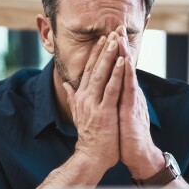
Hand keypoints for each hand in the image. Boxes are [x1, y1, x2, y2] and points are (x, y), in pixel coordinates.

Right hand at [63, 32, 124, 172]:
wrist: (91, 156)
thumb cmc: (89, 136)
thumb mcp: (77, 113)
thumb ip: (72, 97)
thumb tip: (67, 85)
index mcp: (80, 97)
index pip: (87, 70)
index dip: (94, 54)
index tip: (102, 39)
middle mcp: (85, 97)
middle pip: (94, 68)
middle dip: (103, 49)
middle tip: (111, 32)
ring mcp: (94, 104)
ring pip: (102, 74)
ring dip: (109, 56)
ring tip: (116, 40)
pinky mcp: (104, 111)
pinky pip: (112, 89)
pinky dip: (117, 74)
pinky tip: (122, 61)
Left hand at [115, 26, 163, 178]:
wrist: (138, 155)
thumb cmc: (125, 136)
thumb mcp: (115, 114)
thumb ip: (110, 100)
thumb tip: (102, 90)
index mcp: (123, 94)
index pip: (119, 69)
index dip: (114, 53)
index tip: (108, 35)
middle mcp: (130, 93)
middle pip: (125, 66)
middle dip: (120, 46)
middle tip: (117, 26)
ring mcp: (132, 99)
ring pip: (128, 72)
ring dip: (125, 53)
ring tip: (121, 37)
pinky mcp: (133, 108)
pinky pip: (130, 88)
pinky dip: (128, 73)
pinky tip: (127, 61)